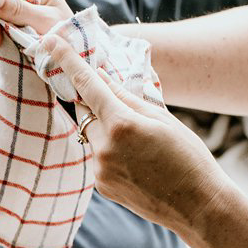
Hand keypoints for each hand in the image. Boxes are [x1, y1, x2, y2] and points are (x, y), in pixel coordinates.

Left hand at [39, 30, 233, 240]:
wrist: (197, 206)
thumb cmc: (188, 156)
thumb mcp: (162, 118)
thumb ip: (127, 97)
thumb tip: (101, 76)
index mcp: (122, 124)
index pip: (87, 84)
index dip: (67, 61)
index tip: (50, 41)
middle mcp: (104, 148)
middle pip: (88, 112)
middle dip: (100, 105)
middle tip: (127, 111)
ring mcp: (99, 170)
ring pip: (93, 136)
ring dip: (109, 132)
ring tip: (144, 148)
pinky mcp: (101, 186)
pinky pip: (99, 158)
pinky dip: (112, 153)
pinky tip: (139, 164)